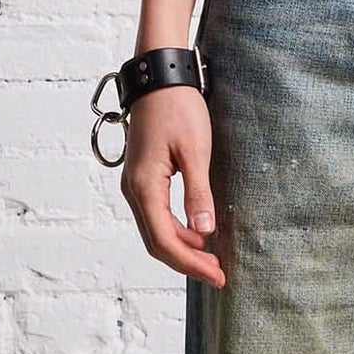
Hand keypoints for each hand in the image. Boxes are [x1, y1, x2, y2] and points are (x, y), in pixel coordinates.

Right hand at [120, 86, 223, 287]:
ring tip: (212, 259)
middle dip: (188, 263)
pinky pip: (156, 217)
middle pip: (157, 243)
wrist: (159, 78)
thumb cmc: (178, 108)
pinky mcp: (143, 180)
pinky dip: (176, 233)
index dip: (192, 264)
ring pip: (155, 232)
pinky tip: (197, 236)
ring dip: (182, 250)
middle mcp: (134, 190)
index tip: (218, 276)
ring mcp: (135, 186)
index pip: (165, 240)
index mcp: (145, 186)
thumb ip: (198, 193)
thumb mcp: (195, 151)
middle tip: (219, 274)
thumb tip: (204, 232)